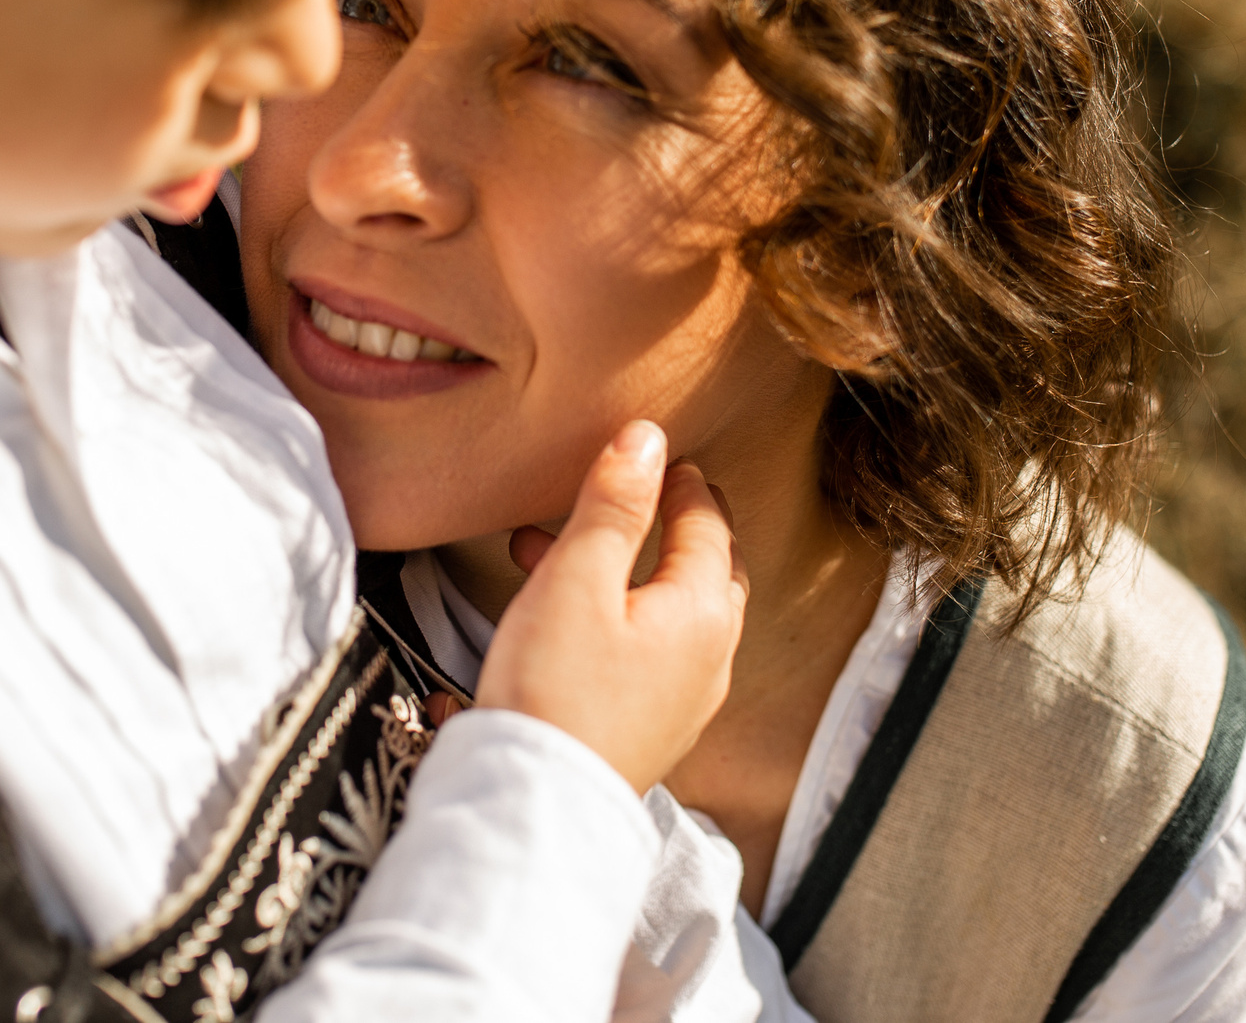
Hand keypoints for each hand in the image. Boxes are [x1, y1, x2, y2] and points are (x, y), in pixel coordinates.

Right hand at [471, 421, 747, 794]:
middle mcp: (711, 658)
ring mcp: (685, 701)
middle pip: (706, 569)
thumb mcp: (578, 577)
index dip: (679, 481)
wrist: (534, 806)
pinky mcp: (651, 730)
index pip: (707, 523)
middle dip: (664, 525)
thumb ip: (614, 506)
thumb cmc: (553, 690)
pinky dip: (617, 615)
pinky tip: (565, 615)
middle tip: (632, 492)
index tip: (655, 453)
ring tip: (551, 546)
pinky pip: (649, 652)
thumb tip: (647, 439)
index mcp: (705, 612)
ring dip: (624, 570)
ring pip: (670, 611)